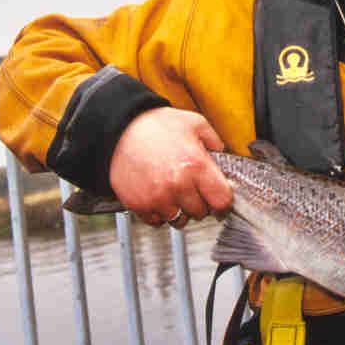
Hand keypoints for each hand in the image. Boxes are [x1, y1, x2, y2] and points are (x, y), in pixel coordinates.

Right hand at [109, 107, 232, 227]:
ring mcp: (157, 198)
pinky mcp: (139, 205)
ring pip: (180, 220)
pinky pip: (157, 221)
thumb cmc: (157, 125)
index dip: (223, 200)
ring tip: (174, 191)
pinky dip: (160, 213)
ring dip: (180, 209)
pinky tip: (158, 195)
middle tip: (192, 188)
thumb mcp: (196, 123)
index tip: (219, 197)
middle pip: (201, 213)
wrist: (119, 129)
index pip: (221, 201)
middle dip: (200, 202)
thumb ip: (216, 142)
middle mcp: (178, 185)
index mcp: (196, 166)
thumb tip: (225, 159)